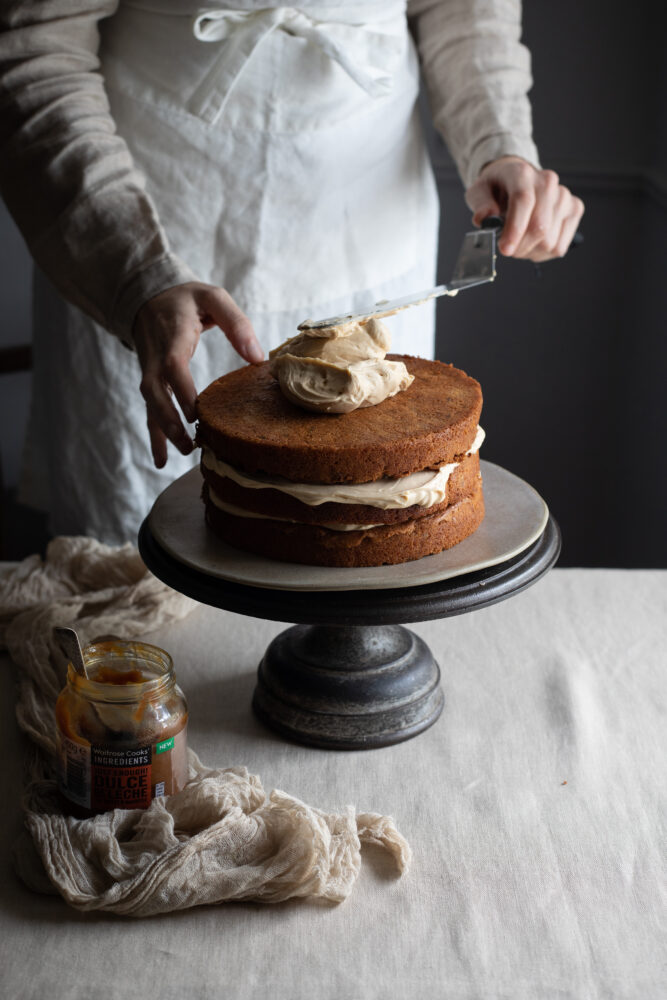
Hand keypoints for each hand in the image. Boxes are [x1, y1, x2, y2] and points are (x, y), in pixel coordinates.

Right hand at [133, 282, 262, 467]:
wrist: (147, 294)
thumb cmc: (186, 298)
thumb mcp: (213, 297)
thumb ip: (236, 324)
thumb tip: (258, 357)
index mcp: (173, 335)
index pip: (172, 365)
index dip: (180, 390)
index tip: (195, 413)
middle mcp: (155, 356)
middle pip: (155, 391)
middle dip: (168, 419)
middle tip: (188, 443)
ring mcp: (149, 369)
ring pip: (150, 403)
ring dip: (162, 431)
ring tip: (182, 453)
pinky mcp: (150, 380)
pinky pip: (149, 409)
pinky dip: (154, 435)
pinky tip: (161, 460)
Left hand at [465, 156, 583, 261]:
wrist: (518, 180)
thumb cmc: (497, 188)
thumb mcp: (478, 191)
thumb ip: (480, 204)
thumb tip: (486, 218)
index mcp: (522, 173)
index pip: (524, 200)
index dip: (515, 229)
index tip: (505, 249)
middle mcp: (547, 181)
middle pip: (540, 226)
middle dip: (520, 246)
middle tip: (508, 249)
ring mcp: (564, 196)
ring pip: (550, 241)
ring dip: (530, 251)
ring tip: (520, 243)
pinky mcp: (574, 209)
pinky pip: (560, 246)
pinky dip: (543, 253)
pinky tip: (533, 243)